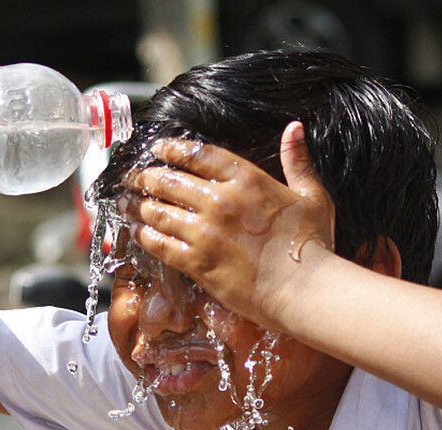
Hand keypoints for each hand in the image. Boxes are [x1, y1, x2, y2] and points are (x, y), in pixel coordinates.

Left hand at [122, 121, 335, 328]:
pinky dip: (145, 237)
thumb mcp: (312, 195)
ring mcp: (205, 234)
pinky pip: (160, 245)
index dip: (173, 149)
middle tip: (134, 177)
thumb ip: (298, 161)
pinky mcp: (198, 263)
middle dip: (147, 177)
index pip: (199, 155)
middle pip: (170, 181)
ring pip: (159, 212)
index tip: (159, 148)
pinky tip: (138, 233)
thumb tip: (295, 128)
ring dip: (139, 206)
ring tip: (127, 203)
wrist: (303, 289)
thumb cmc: (313, 244)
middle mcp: (220, 201)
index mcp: (247, 180)